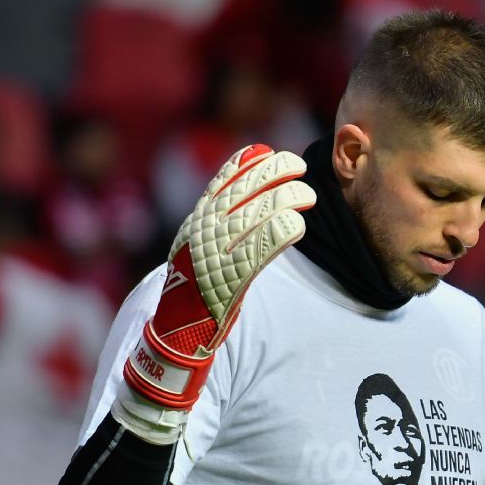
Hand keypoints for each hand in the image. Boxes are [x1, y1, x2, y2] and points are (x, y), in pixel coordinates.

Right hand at [122, 144, 314, 411]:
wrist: (176, 333)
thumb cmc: (196, 288)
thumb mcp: (203, 246)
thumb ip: (223, 220)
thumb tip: (251, 186)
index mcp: (197, 221)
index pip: (222, 181)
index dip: (249, 163)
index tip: (271, 151)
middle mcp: (202, 232)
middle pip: (242, 191)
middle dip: (273, 174)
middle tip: (300, 167)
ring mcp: (213, 255)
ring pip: (253, 216)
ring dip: (284, 200)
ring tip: (308, 195)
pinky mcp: (227, 280)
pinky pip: (256, 251)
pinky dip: (278, 233)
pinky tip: (297, 225)